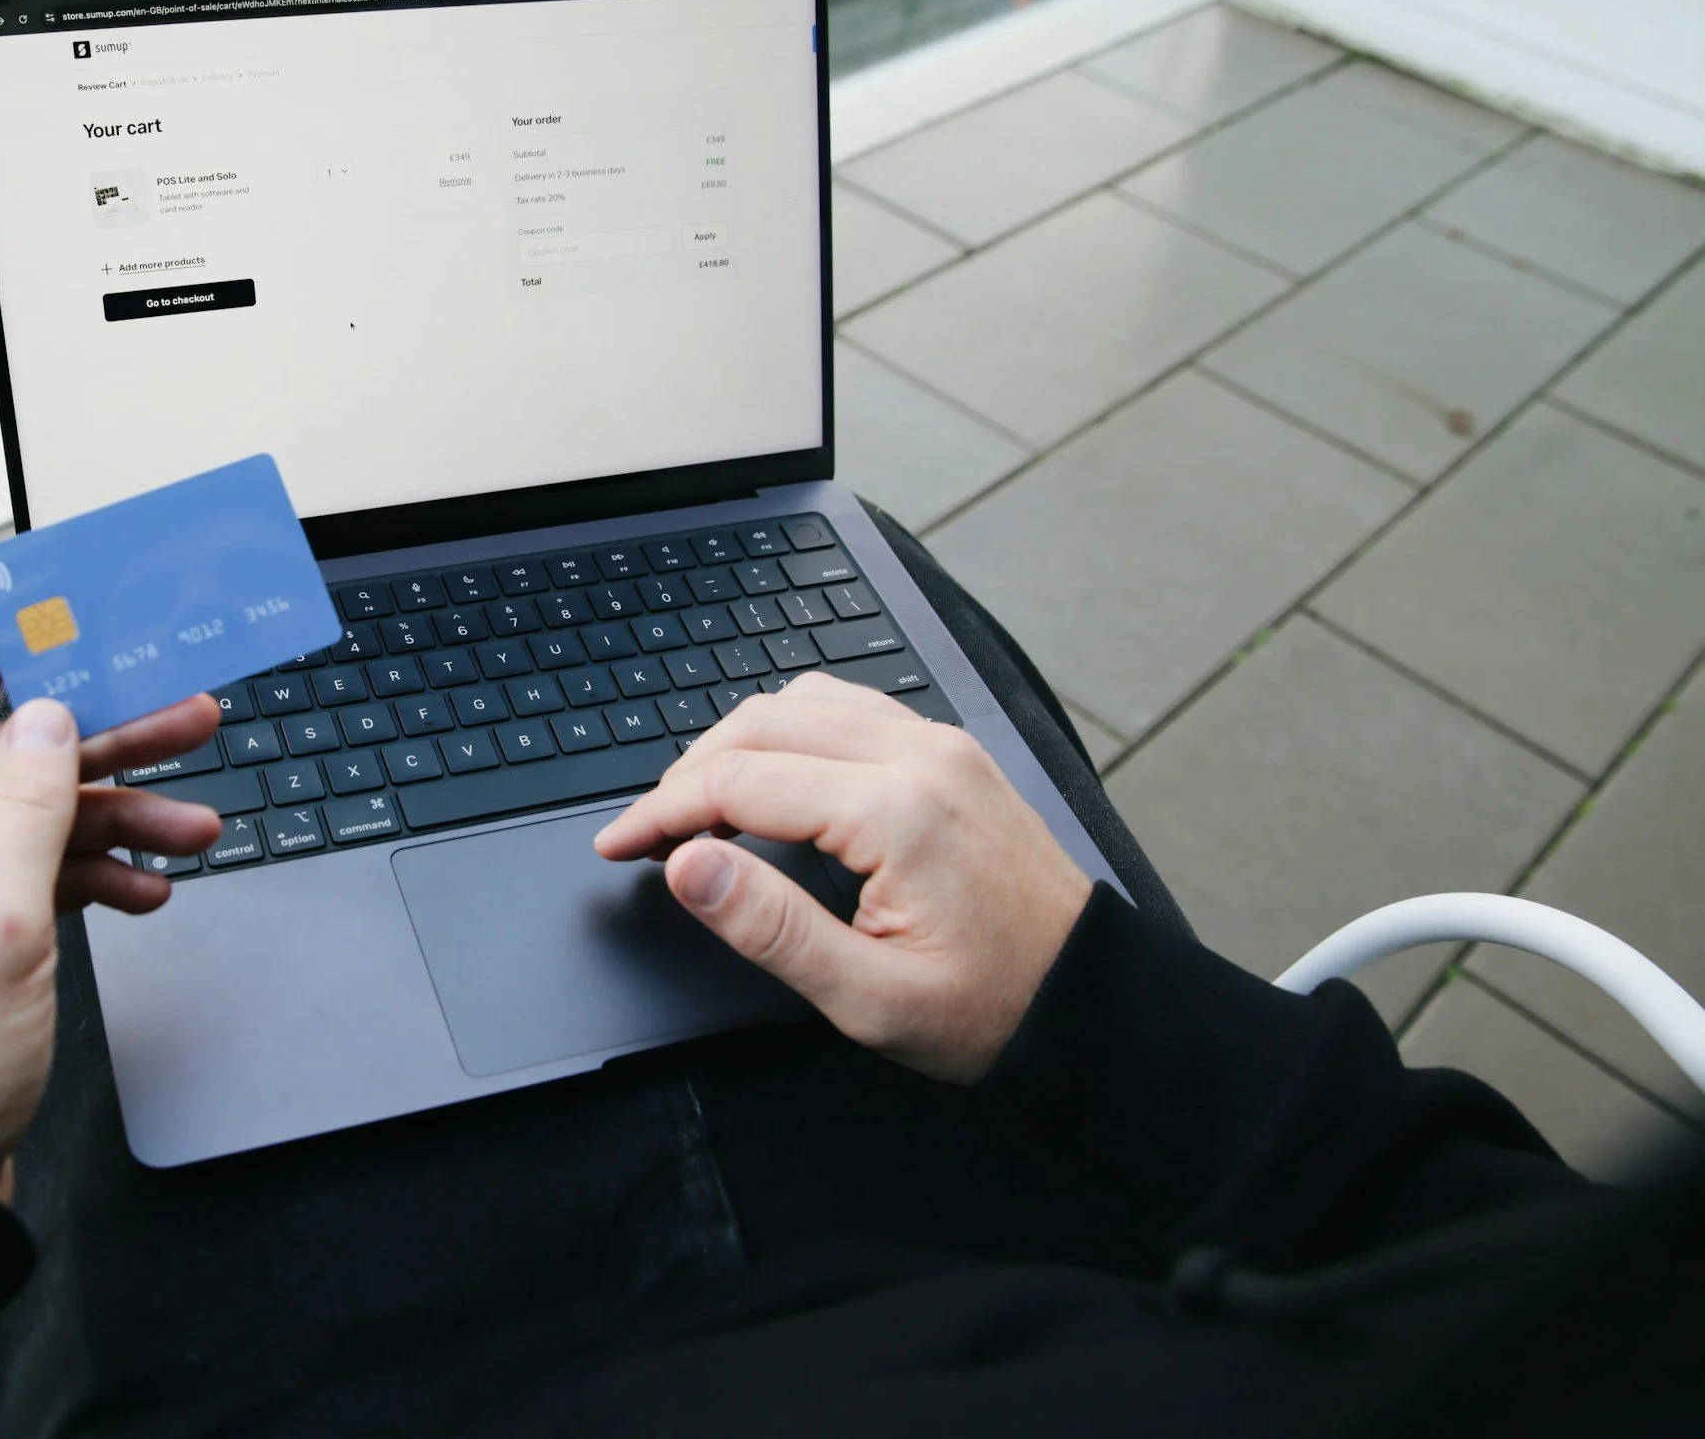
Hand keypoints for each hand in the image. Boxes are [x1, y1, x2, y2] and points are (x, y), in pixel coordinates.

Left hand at [0, 620, 222, 1191]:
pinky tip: (147, 892)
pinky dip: (89, 879)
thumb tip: (49, 717)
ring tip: (198, 825)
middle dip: (99, 735)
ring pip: (27, 821)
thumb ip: (27, 805)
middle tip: (190, 717)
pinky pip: (27, 884)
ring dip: (113, 816)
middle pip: (0, 753)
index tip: (83, 629)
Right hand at [594, 673, 1090, 1081]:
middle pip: (760, 725)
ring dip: (737, 744)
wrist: (1093, 1001)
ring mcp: (940, 745)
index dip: (660, 813)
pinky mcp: (951, 752)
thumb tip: (687, 866)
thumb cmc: (994, 1009)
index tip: (617, 845)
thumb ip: (770, 926)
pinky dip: (790, 731)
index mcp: (896, 813)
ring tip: (700, 809)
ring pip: (801, 702)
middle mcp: (919, 756)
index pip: (739, 782)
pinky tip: (772, 778)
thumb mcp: (870, 998)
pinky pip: (849, 708)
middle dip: (687, 774)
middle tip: (648, 834)